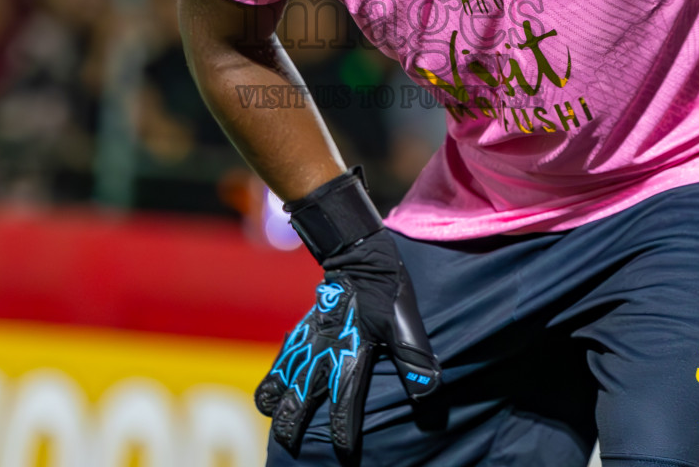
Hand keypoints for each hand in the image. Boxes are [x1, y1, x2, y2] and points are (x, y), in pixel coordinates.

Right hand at [256, 228, 438, 456]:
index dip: (342, 428)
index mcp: (351, 351)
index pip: (344, 399)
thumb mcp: (405, 320)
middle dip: (291, 423)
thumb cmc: (385, 287)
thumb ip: (413, 357)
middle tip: (287, 445)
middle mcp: (324, 350)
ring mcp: (309, 339)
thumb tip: (427, 394)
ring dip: (274, 398)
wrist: (358, 252)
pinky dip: (274, 374)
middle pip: (299, 395)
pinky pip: (282, 356)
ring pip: (282, 376)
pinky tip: (273, 386)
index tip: (342, 451)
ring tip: (270, 416)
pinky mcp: (302, 328)